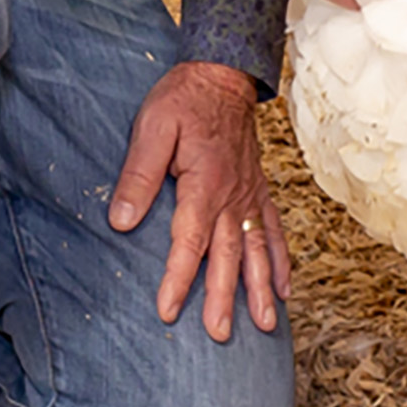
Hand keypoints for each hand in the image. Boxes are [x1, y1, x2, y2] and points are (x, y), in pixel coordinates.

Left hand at [109, 60, 290, 338]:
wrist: (222, 73)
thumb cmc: (183, 98)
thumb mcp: (152, 127)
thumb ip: (138, 174)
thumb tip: (120, 221)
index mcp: (204, 182)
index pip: (189, 240)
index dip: (178, 277)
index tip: (167, 310)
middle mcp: (233, 194)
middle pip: (229, 253)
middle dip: (223, 296)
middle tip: (219, 334)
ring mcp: (249, 193)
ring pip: (257, 248)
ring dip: (261, 287)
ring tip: (265, 324)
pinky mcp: (257, 189)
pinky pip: (274, 229)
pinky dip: (281, 259)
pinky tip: (285, 286)